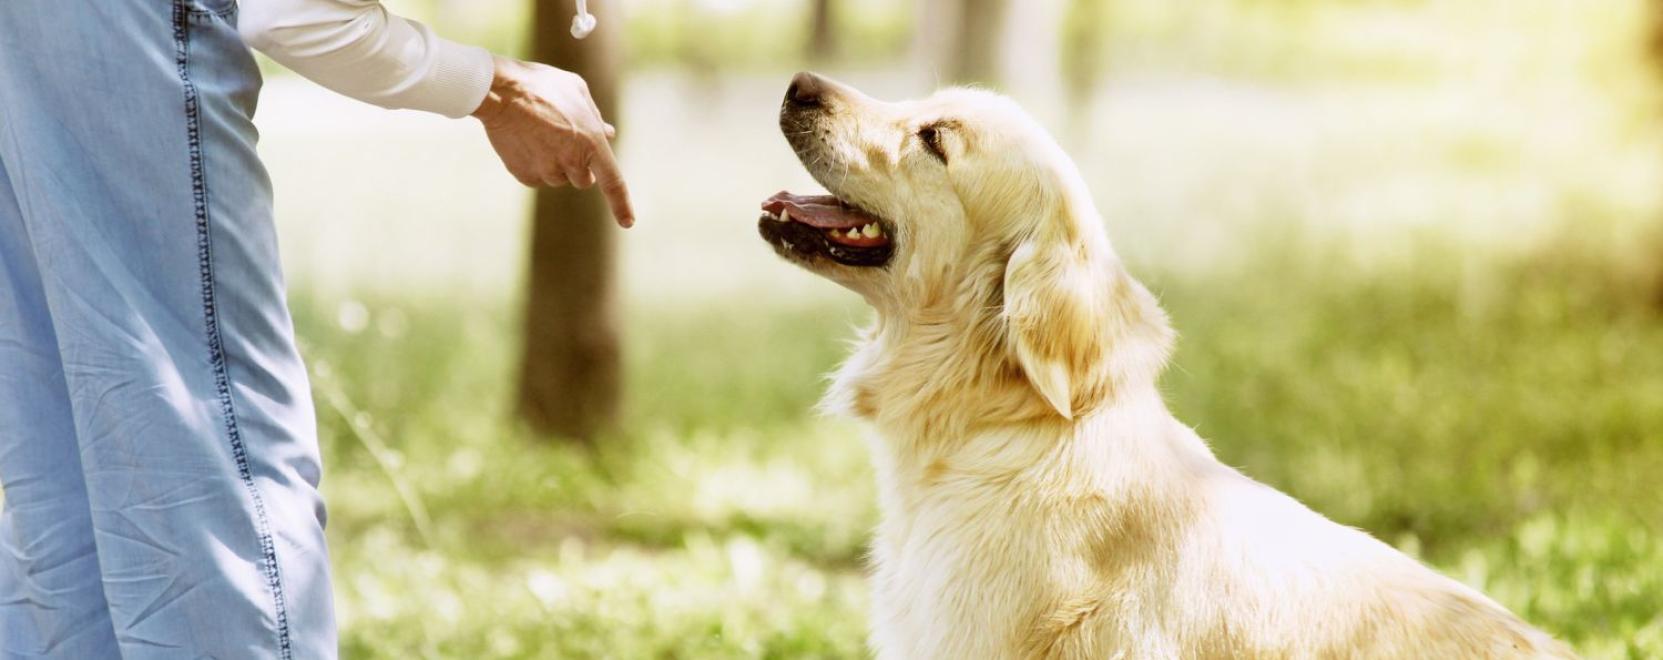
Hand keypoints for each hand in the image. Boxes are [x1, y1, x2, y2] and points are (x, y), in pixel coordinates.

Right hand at [472, 56, 634, 227]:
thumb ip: (594, 116)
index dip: (621, 205)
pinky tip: (524, 141)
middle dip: (578, 166)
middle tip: (563, 140)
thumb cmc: (540, 84)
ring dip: (554, 164)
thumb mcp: (576, 90)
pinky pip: (536, 178)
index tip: (628, 223)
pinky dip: (533, 165)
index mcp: (592, 143)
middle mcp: (571, 162)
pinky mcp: (525, 175)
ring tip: (538, 133)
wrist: (499, 91)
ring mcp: (547, 171)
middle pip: (583, 180)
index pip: (612, 182)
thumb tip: (609, 134)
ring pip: (558, 179)